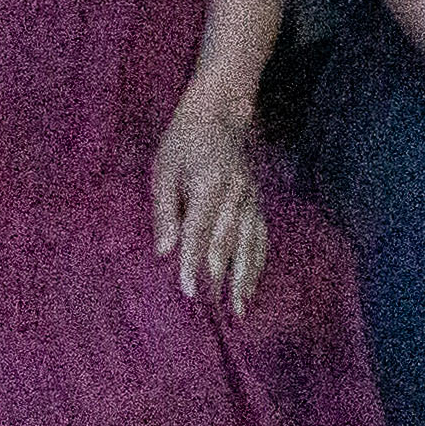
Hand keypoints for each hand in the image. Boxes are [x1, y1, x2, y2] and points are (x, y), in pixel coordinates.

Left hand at [151, 89, 270, 311]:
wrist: (220, 112)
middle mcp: (237, 192)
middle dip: (223, 279)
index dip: (191, 263)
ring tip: (239, 308)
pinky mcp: (258, 201)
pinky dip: (257, 262)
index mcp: (210, 183)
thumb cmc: (183, 143)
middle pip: (230, 241)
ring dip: (246, 277)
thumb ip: (165, 212)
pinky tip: (251, 284)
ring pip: (251, 242)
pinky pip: (261, 236)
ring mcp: (252, 197)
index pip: (199, 231)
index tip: (187, 292)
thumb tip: (163, 252)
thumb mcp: (164, 171)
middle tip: (217, 313)